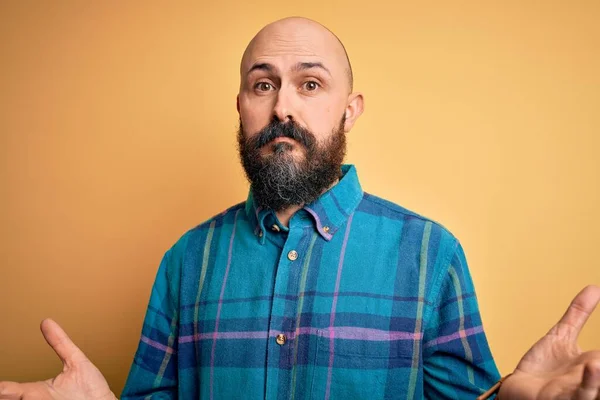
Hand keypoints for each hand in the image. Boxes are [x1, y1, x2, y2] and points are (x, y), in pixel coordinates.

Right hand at [0, 319, 115, 399]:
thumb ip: (60, 343)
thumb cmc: (91, 391)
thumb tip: (46, 322)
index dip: (2, 387)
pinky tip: (21, 394)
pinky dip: (30, 398)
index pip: (8, 390)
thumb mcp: (75, 362)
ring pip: (23, 399)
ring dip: (12, 395)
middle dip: (5, 392)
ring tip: (5, 391)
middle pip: (11, 396)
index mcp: (36, 393)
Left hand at [498, 285, 599, 399]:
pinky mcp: (564, 398)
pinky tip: (594, 366)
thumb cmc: (542, 368)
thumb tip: (594, 287)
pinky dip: (591, 382)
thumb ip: (578, 314)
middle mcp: (594, 378)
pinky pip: (582, 393)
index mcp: (596, 363)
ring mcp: (581, 390)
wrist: (518, 389)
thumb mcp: (561, 335)